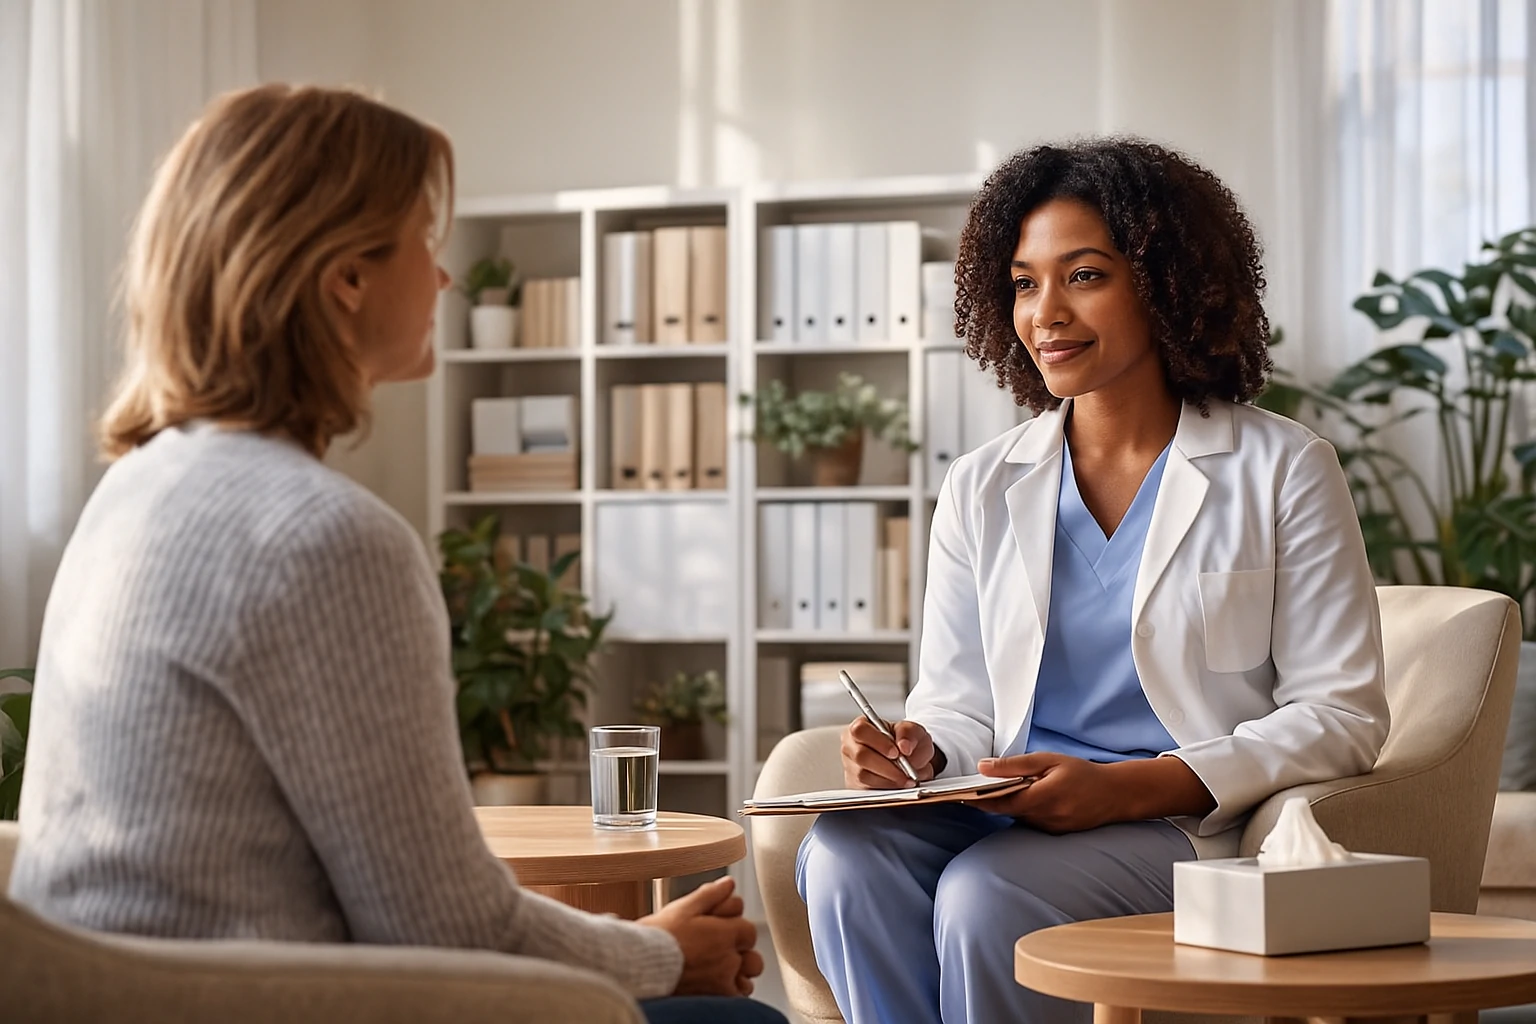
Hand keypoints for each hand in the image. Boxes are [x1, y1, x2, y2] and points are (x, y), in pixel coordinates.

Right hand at [639, 876, 761, 996]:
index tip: (720, 928)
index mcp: (725, 935)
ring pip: (746, 981)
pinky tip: (713, 983)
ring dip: (738, 974)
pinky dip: (729, 991)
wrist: (640, 966)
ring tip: (717, 969)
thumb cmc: (659, 937)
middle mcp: (729, 960)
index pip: (749, 931)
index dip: (736, 927)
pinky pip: (735, 998)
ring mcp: (723, 983)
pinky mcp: (715, 999)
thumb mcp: (684, 907)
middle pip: (753, 957)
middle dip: (740, 953)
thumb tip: (729, 884)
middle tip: (718, 949)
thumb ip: (711, 894)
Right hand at [841, 717, 937, 788]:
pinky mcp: (856, 784)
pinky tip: (899, 784)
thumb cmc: (906, 742)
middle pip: (860, 755)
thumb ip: (908, 733)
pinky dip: (886, 788)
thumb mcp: (913, 731)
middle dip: (885, 766)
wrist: (910, 761)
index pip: (860, 730)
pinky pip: (867, 788)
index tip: (896, 752)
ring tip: (906, 778)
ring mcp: (851, 766)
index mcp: (861, 726)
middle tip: (905, 770)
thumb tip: (904, 745)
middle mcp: (851, 746)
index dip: (878, 742)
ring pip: (863, 775)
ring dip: (888, 779)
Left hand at [968, 752, 1121, 832]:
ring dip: (1006, 804)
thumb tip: (983, 767)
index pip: (999, 802)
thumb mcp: (1049, 760)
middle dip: (988, 800)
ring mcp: (1049, 829)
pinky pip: (1030, 821)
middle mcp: (1044, 818)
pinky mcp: (1054, 833)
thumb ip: (1015, 765)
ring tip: (991, 790)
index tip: (958, 794)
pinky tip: (1022, 798)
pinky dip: (1022, 810)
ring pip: (1017, 816)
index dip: (977, 799)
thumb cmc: (1082, 774)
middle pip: (1006, 810)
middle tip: (968, 789)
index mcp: (1041, 798)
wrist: (1116, 795)